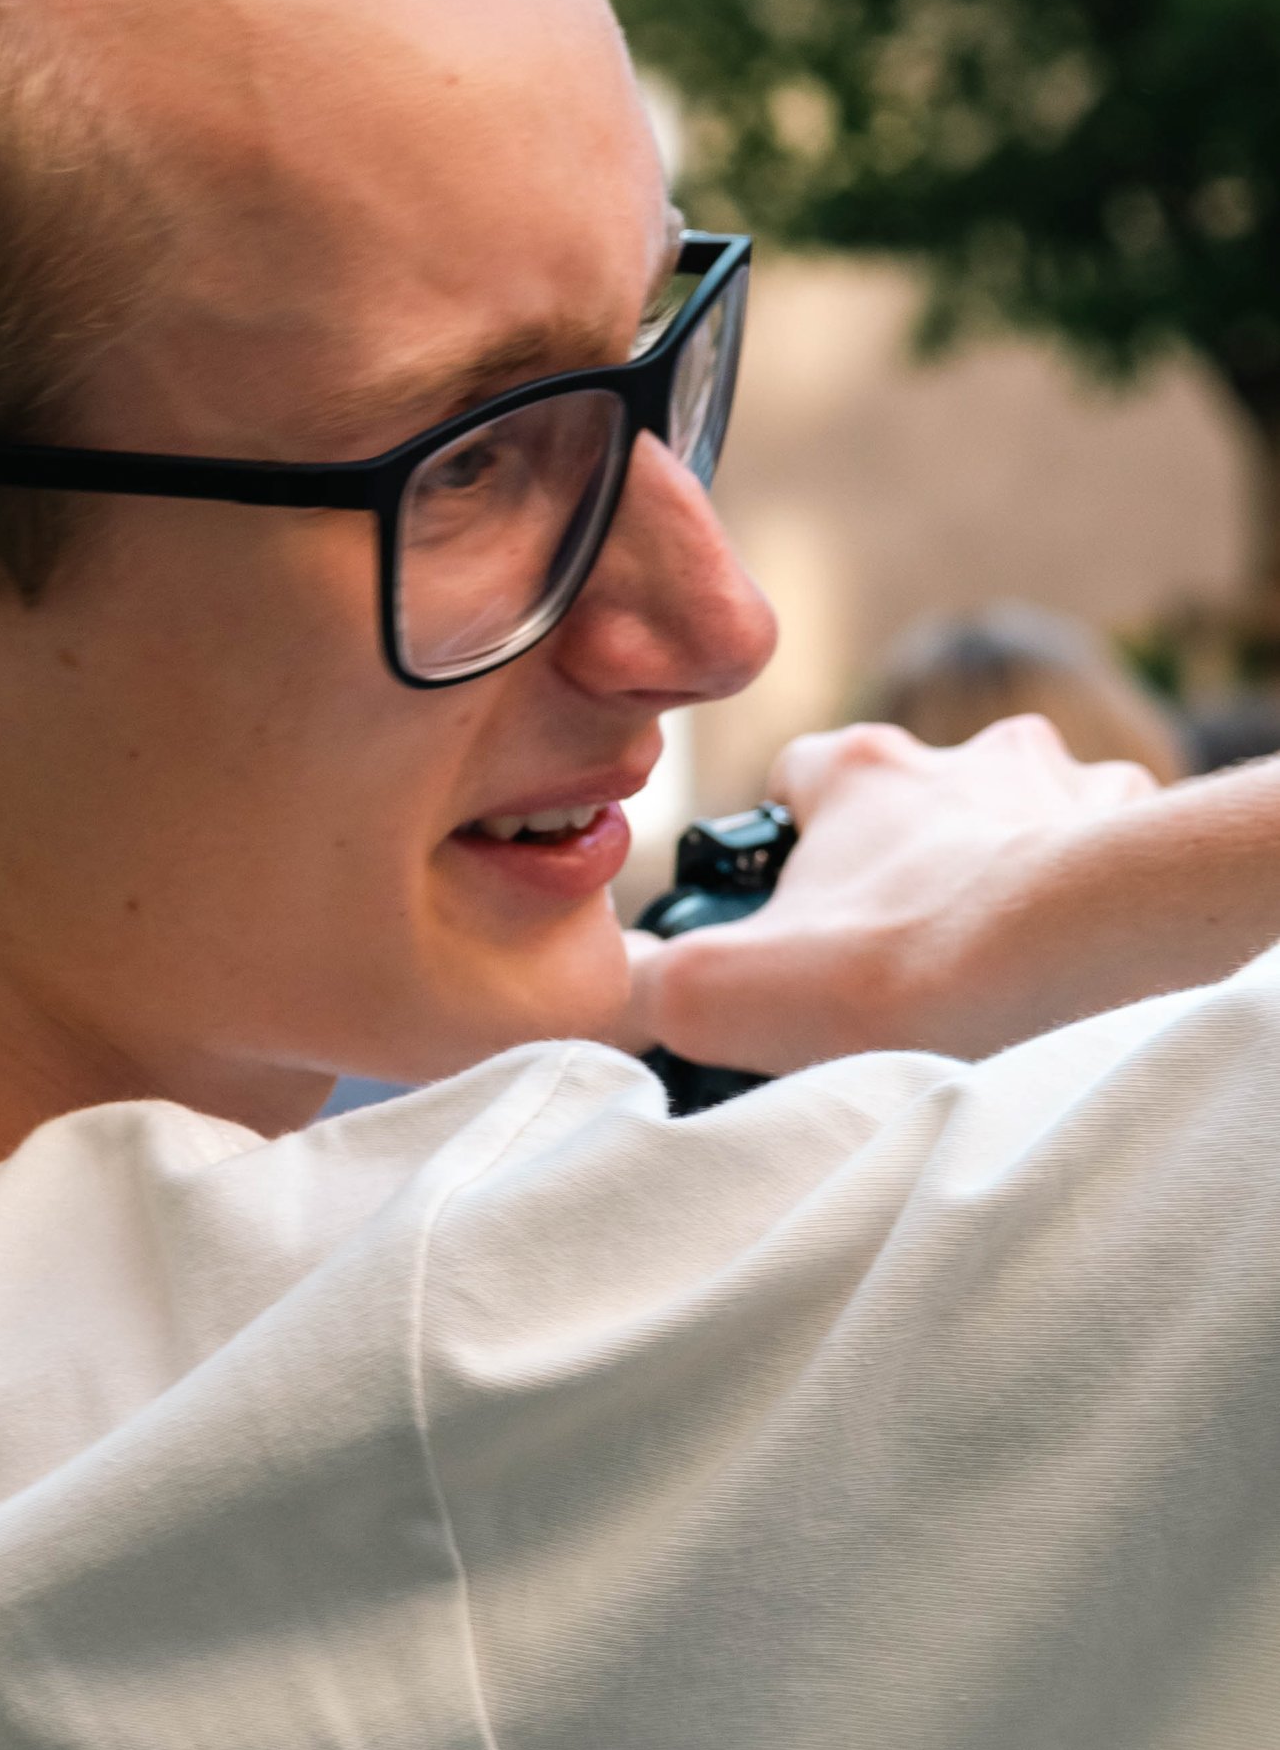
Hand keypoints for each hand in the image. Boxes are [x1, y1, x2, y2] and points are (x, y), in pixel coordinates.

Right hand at [628, 714, 1165, 1074]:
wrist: (1062, 968)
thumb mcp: (711, 993)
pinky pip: (1107, 841)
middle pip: (912, 795)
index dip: (786, 843)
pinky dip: (1087, 886)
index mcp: (856, 772)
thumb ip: (643, 986)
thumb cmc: (892, 969)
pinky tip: (1075, 951)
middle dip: (902, 860)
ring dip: (1001, 862)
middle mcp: (957, 754)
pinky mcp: (1131, 824)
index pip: (797, 776)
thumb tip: (618, 996)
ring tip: (995, 954)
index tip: (791, 913)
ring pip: (1018, 807)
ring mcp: (1054, 782)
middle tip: (894, 952)